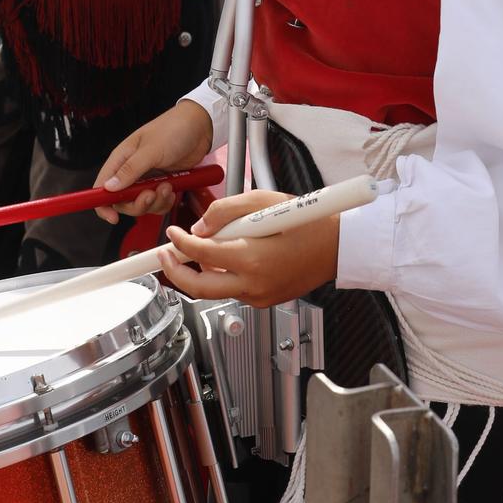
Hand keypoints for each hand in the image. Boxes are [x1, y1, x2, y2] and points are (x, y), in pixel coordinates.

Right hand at [92, 101, 214, 223]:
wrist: (200, 127)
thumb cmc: (173, 129)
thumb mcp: (151, 149)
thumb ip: (130, 169)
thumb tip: (109, 187)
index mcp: (122, 158)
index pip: (102, 185)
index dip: (103, 204)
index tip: (113, 218)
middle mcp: (132, 170)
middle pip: (123, 201)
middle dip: (138, 204)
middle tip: (151, 195)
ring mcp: (147, 178)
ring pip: (142, 204)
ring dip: (156, 202)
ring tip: (167, 186)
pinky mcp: (162, 183)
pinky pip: (158, 203)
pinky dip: (165, 201)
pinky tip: (173, 189)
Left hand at [158, 190, 339, 307]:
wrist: (338, 246)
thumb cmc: (310, 221)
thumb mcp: (263, 202)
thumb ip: (226, 212)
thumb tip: (201, 226)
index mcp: (253, 258)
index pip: (201, 253)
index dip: (180, 243)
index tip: (172, 233)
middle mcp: (254, 283)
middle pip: (199, 288)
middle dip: (175, 273)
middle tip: (164, 257)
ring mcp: (260, 296)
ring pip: (215, 291)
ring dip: (198, 274)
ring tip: (189, 254)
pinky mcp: (265, 300)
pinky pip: (233, 290)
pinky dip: (221, 277)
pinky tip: (222, 260)